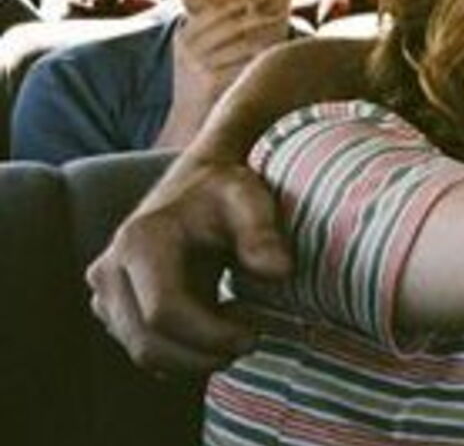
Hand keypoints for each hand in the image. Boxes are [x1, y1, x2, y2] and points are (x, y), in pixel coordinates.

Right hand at [85, 162, 290, 373]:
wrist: (195, 185)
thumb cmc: (224, 193)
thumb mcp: (249, 201)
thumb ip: (263, 234)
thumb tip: (279, 271)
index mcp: (140, 242)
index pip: (164, 312)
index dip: (210, 336)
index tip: (252, 336)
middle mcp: (110, 270)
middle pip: (149, 344)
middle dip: (204, 355)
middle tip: (249, 340)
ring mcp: (105, 293)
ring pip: (145, 354)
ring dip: (195, 357)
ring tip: (235, 327)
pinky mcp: (112, 309)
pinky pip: (145, 350)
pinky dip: (182, 354)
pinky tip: (214, 329)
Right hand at [157, 0, 288, 147]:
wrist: (186, 120)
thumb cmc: (200, 81)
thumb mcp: (194, 53)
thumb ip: (211, 31)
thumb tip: (244, 3)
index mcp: (184, 37)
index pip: (216, 13)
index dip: (239, 3)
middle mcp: (189, 49)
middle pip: (233, 26)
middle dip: (259, 18)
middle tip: (279, 13)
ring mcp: (199, 66)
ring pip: (244, 45)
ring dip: (266, 40)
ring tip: (282, 34)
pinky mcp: (212, 82)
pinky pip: (246, 66)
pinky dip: (262, 61)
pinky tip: (276, 59)